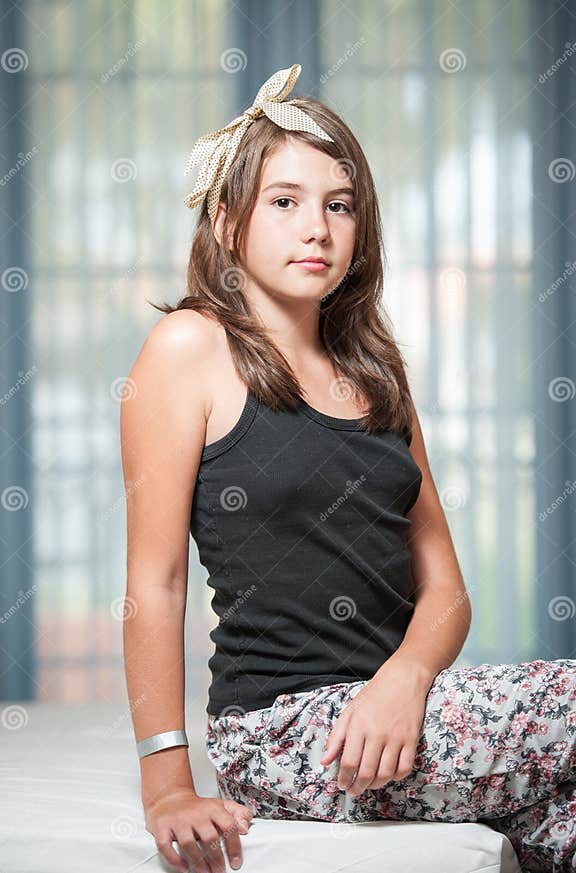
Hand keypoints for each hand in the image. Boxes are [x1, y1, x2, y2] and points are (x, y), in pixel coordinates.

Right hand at [144, 787, 253, 872]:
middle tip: (220, 872)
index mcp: (213, 808)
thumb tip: (245, 828)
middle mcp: (196, 813)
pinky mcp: (162, 827)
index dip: (234, 846)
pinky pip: (166, 846)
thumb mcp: (221, 805)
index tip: (235, 863)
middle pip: (209, 837)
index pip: (229, 826)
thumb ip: (238, 814)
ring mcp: (178, 820)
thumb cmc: (198, 807)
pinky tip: (184, 868)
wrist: (169, 798)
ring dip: (198, 863)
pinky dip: (175, 860)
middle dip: (217, 859)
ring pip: (189, 843)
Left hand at [319, 663, 427, 796]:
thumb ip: (336, 737)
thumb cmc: (374, 694)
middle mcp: (377, 734)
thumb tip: (325, 760)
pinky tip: (388, 775)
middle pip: (366, 772)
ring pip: (385, 774)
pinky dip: (395, 777)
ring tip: (368, 786)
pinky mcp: (412, 740)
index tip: (342, 784)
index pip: (349, 762)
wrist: (403, 679)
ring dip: (375, 786)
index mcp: (359, 726)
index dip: (344, 779)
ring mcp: (396, 738)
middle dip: (357, 787)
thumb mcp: (350, 711)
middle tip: (353, 791)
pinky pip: (404, 768)